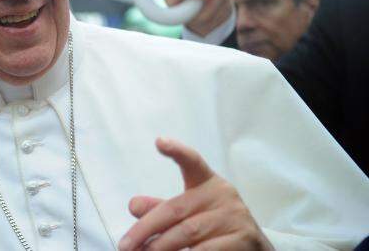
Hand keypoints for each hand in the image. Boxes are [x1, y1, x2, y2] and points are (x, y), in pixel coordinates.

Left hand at [119, 138, 273, 250]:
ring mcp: (235, 218)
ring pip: (188, 233)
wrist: (255, 248)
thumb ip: (162, 208)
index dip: (177, 151)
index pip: (192, 162)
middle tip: (125, 245)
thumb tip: (133, 205)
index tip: (159, 141)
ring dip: (160, 246)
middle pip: (176, 209)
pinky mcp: (243, 240)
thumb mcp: (189, 213)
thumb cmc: (215, 227)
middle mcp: (223, 195)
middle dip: (146, 228)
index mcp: (207, 182)